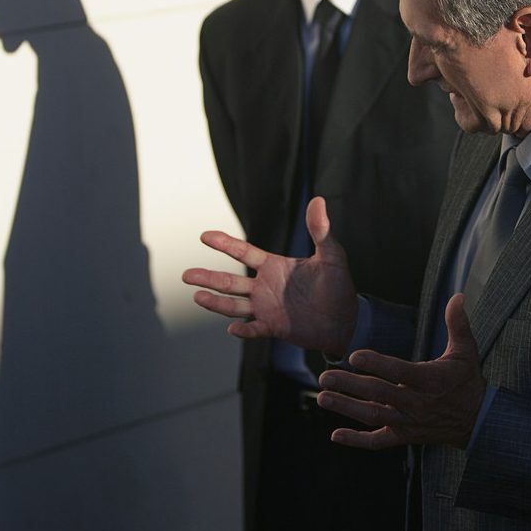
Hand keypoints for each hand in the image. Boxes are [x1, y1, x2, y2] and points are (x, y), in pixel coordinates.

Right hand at [184, 197, 357, 355]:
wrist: (345, 319)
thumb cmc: (337, 286)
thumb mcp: (331, 255)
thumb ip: (321, 231)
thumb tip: (318, 200)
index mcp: (273, 266)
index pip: (243, 252)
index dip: (224, 244)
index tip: (204, 235)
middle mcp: (264, 287)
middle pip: (229, 281)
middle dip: (208, 277)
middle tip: (186, 275)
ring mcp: (266, 308)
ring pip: (234, 305)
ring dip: (215, 302)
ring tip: (197, 296)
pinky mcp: (274, 328)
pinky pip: (254, 329)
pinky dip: (244, 330)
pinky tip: (233, 329)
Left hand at [316, 294, 485, 449]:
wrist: (477, 421)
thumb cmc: (467, 381)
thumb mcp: (466, 351)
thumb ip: (457, 323)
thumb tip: (458, 296)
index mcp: (430, 380)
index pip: (399, 372)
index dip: (377, 364)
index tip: (353, 356)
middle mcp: (417, 403)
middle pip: (379, 394)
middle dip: (350, 385)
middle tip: (324, 377)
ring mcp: (408, 422)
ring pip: (374, 416)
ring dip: (346, 408)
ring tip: (322, 398)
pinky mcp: (404, 436)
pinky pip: (378, 441)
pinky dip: (357, 441)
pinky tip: (335, 435)